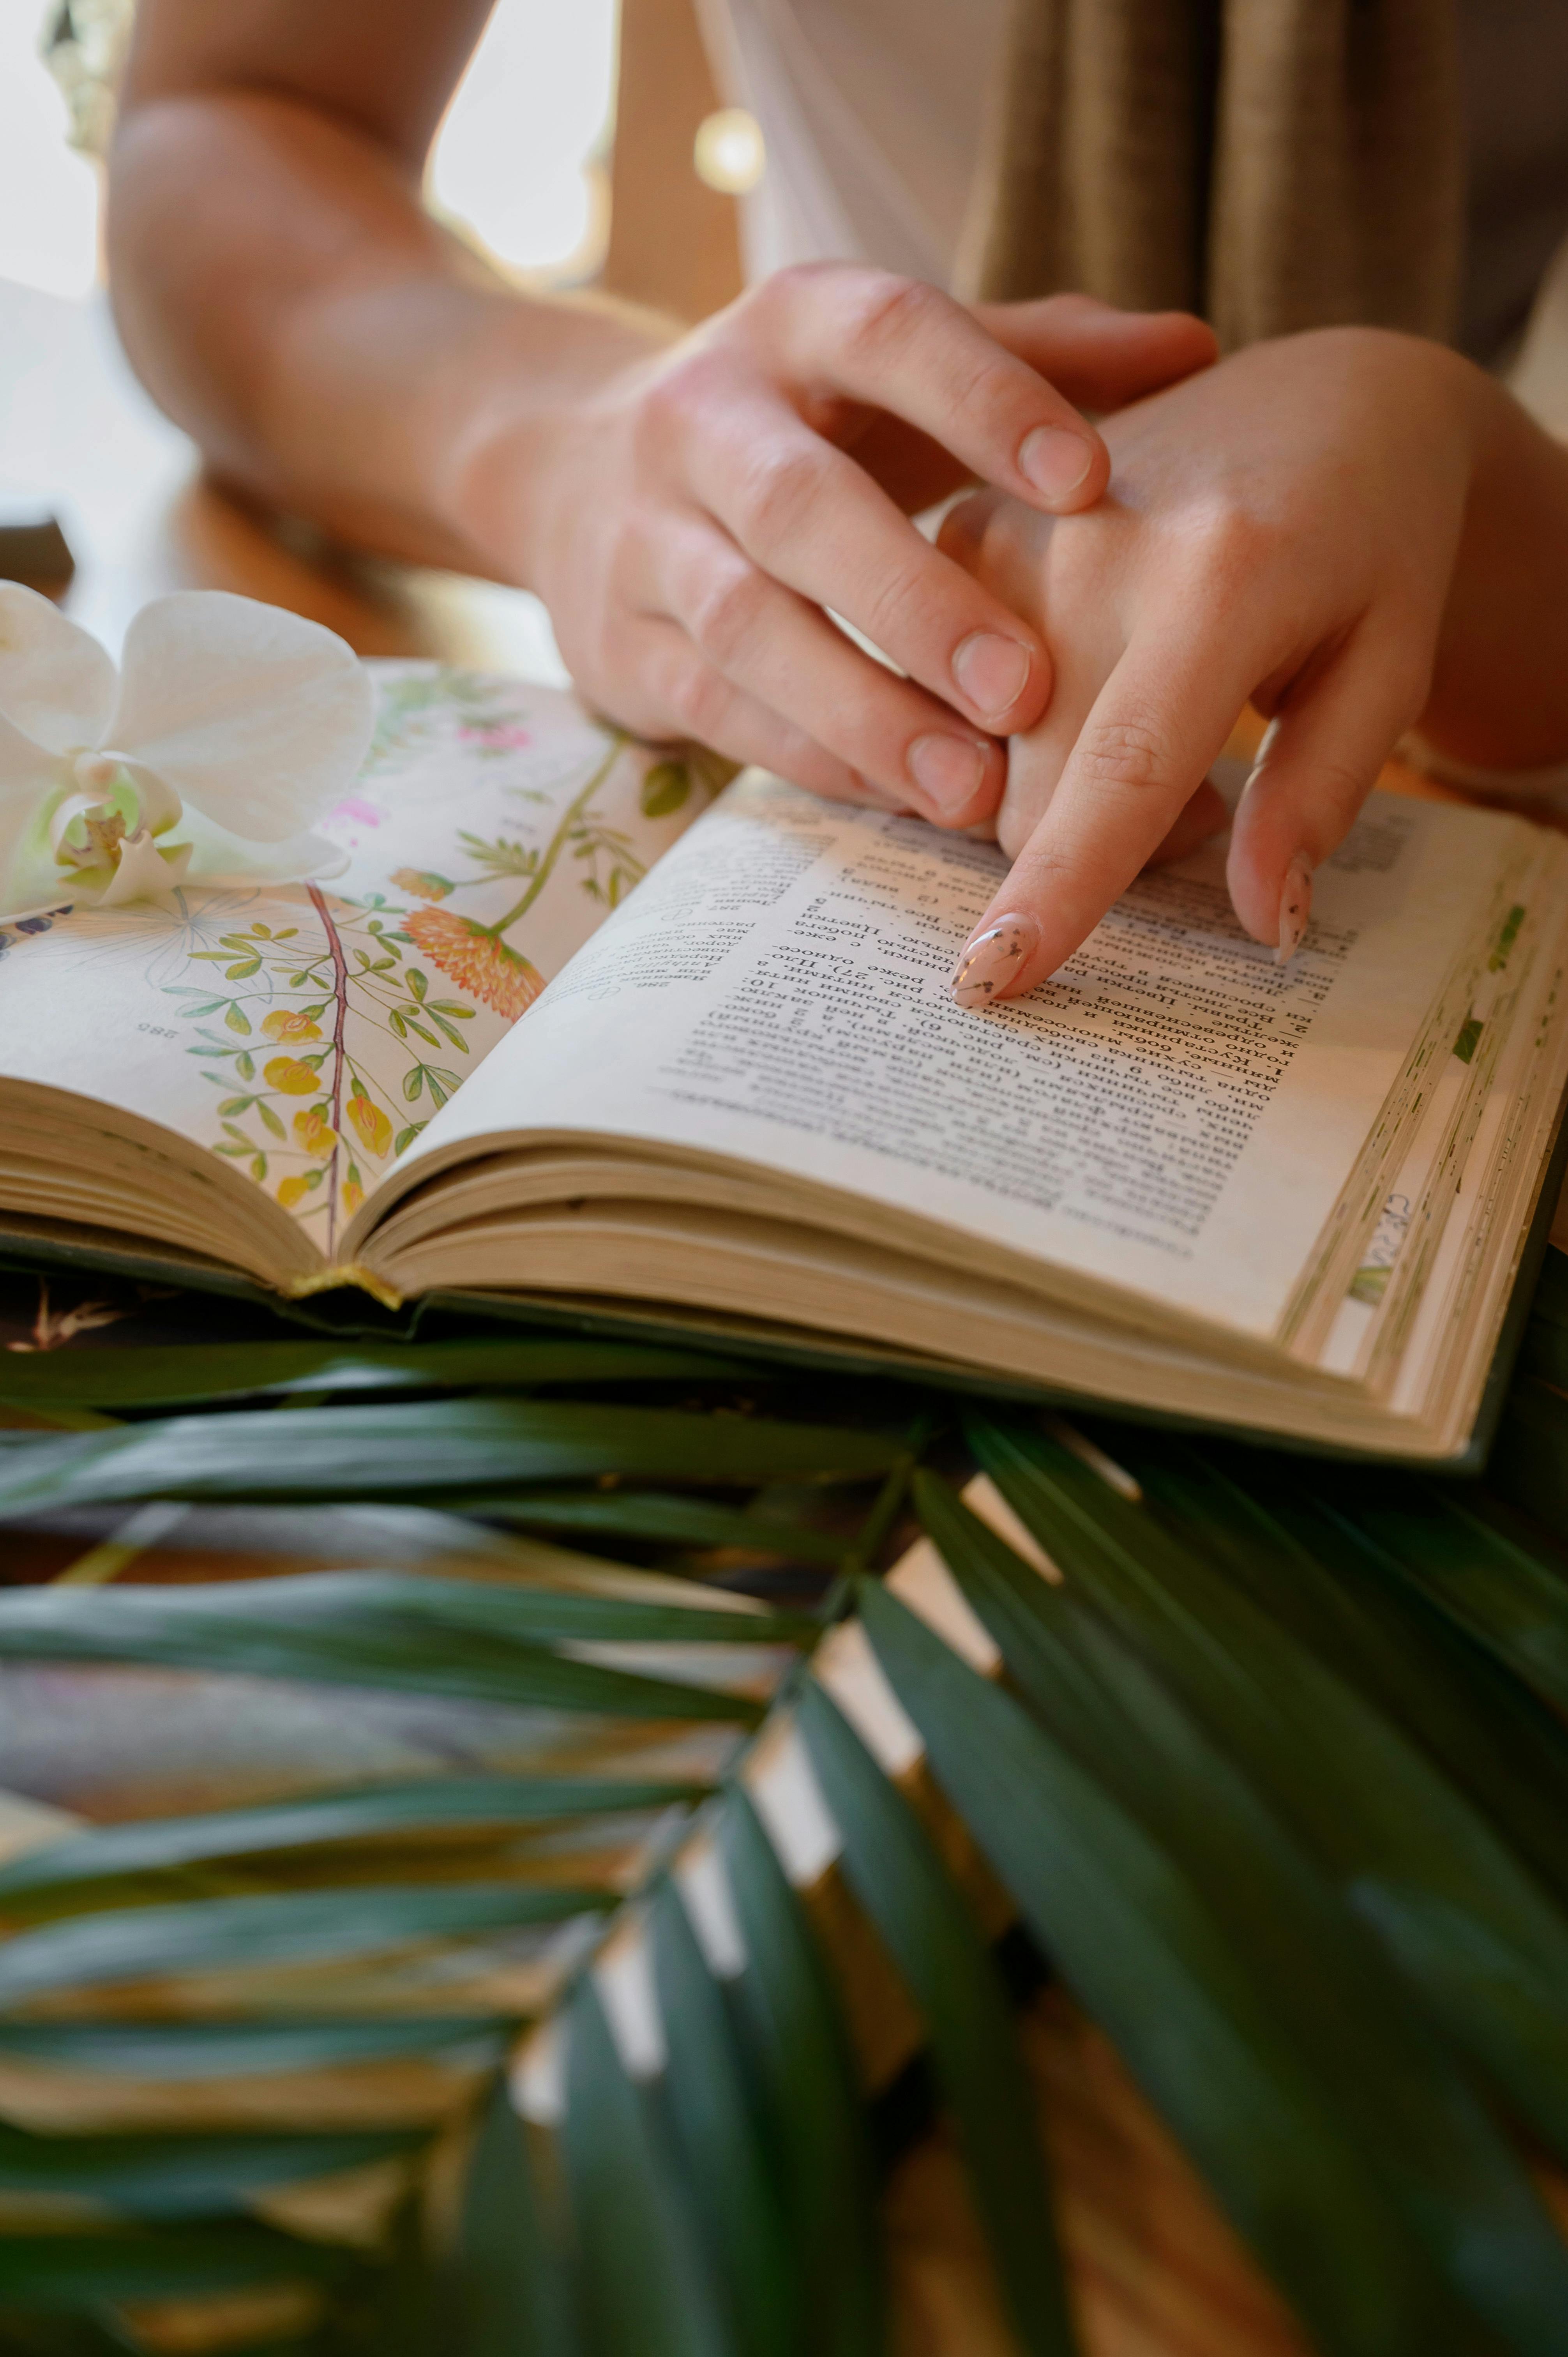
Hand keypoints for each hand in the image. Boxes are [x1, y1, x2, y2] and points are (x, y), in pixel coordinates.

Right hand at [490, 270, 1214, 828]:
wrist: (570, 469)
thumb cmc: (801, 422)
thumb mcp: (898, 371)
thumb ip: (1039, 357)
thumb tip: (1197, 344)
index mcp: (792, 327)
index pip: (889, 338)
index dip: (986, 402)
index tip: (1091, 481)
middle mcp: (703, 421)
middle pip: (800, 507)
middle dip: (914, 602)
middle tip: (1025, 690)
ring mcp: (647, 539)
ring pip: (747, 629)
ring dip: (864, 713)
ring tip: (973, 790)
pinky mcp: (621, 646)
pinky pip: (721, 711)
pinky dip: (816, 759)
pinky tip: (906, 804)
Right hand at [939, 327, 1567, 1006]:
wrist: (1324, 404)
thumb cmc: (1371, 546)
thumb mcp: (1388, 667)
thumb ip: (1322, 794)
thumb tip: (1266, 924)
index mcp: (1220, 577)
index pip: (1122, 772)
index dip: (1060, 887)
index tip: (996, 979)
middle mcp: (1094, 545)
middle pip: (1035, 794)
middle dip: (1100, 846)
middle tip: (1206, 803)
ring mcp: (1016, 529)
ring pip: (985, 756)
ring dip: (1059, 785)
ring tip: (1156, 726)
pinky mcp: (971, 529)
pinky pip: (953, 696)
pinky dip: (1016, 727)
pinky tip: (1090, 681)